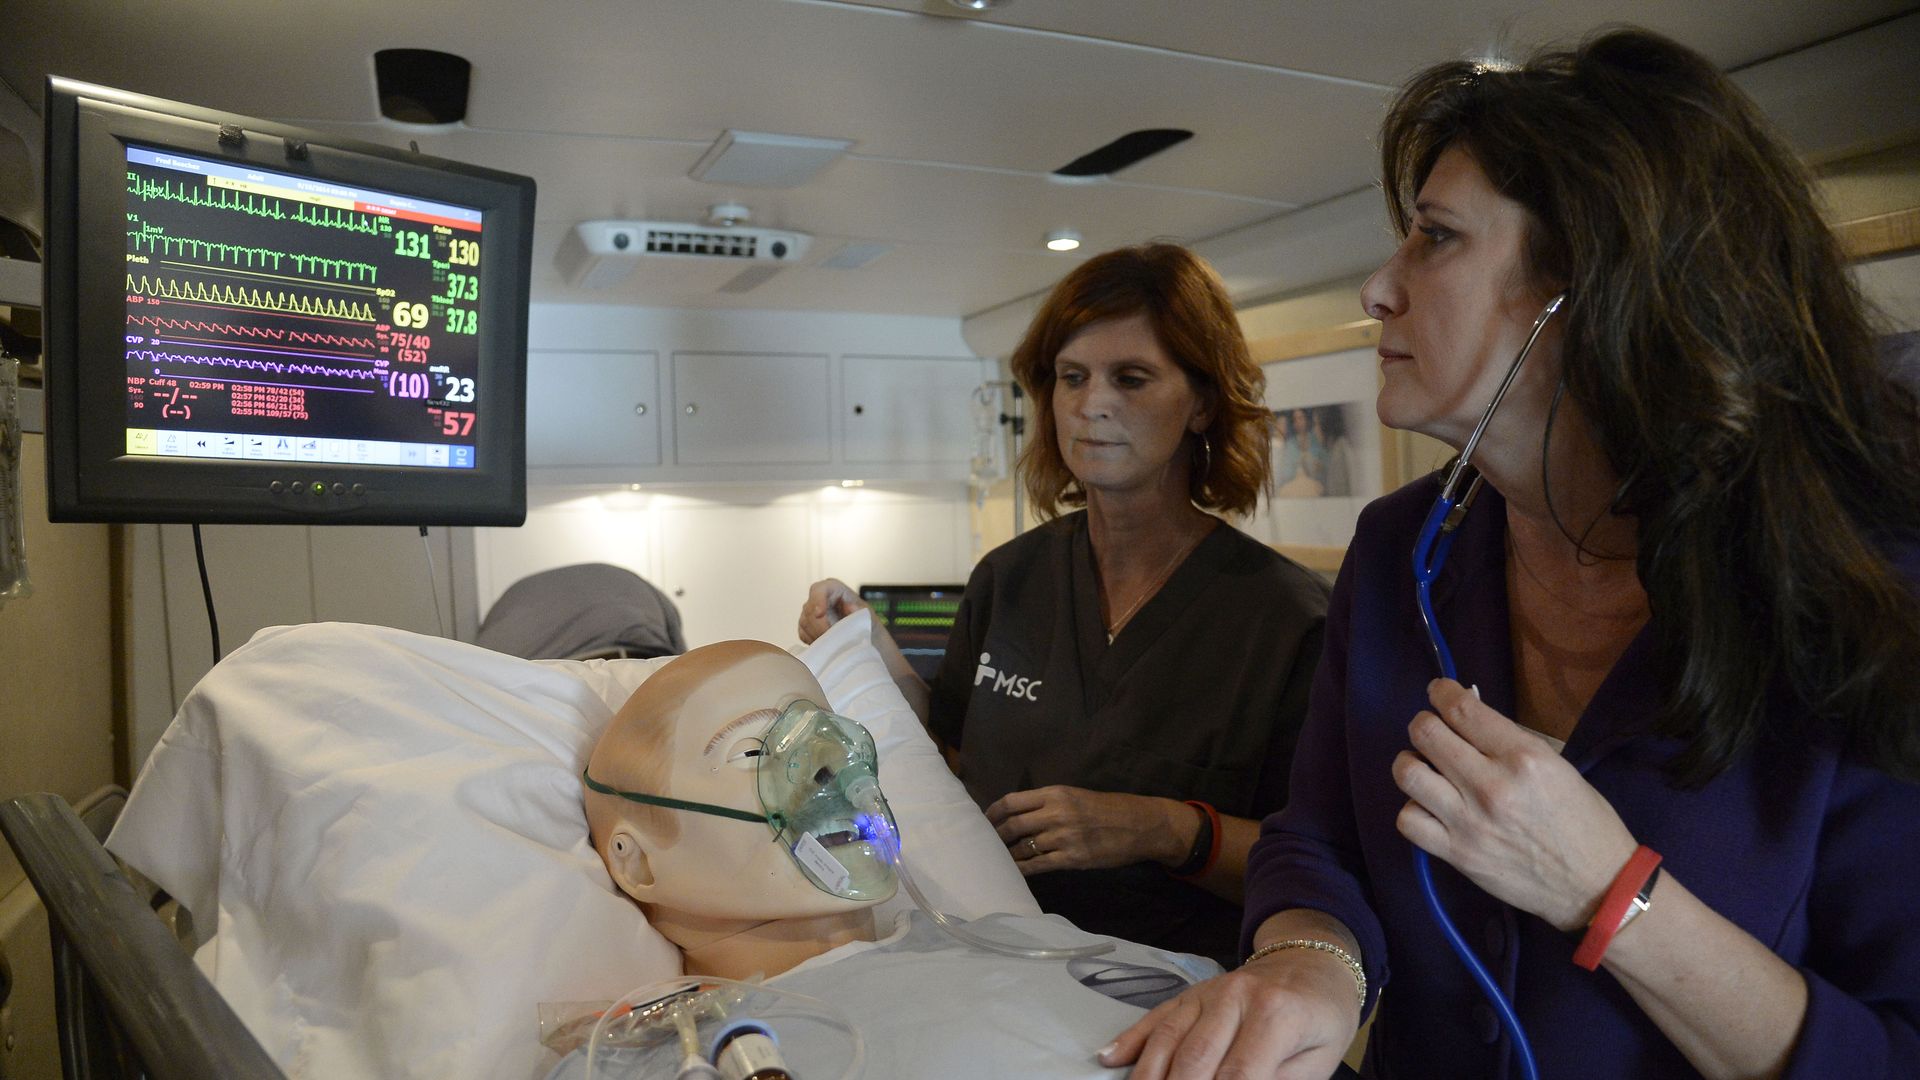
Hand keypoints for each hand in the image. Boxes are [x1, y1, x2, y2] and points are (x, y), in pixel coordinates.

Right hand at [796, 578, 865, 643]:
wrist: (864, 636)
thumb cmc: (865, 622)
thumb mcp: (867, 615)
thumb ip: (859, 610)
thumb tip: (850, 607)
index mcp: (834, 589)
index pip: (820, 589)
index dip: (817, 600)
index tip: (820, 614)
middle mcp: (819, 598)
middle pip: (810, 609)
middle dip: (820, 626)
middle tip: (832, 638)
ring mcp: (810, 612)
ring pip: (805, 622)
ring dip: (818, 635)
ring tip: (833, 643)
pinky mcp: (806, 626)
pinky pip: (803, 634)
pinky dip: (813, 641)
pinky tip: (826, 645)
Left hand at [985, 785, 1189, 874]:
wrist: (1139, 825)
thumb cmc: (1106, 809)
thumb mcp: (1075, 795)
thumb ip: (1047, 803)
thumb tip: (1017, 814)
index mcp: (1055, 793)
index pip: (1012, 801)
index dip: (993, 813)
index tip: (985, 822)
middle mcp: (1056, 813)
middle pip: (1013, 825)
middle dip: (996, 836)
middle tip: (988, 844)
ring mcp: (1064, 837)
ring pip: (1023, 847)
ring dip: (1008, 855)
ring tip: (999, 860)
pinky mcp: (1072, 858)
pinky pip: (1038, 865)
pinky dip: (1022, 869)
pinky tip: (1014, 872)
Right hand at [1101, 947, 1360, 1079]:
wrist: (1311, 966)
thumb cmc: (1320, 1021)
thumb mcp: (1318, 1061)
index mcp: (1276, 1015)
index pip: (1238, 1076)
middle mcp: (1234, 998)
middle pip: (1194, 1060)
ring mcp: (1206, 993)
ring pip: (1167, 1041)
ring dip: (1148, 1078)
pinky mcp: (1188, 995)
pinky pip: (1154, 1018)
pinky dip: (1130, 1041)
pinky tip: (1109, 1060)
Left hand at [1392, 678, 1638, 931]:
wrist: (1597, 886)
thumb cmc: (1583, 820)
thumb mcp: (1556, 765)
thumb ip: (1508, 740)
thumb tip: (1468, 714)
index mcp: (1523, 757)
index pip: (1461, 709)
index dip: (1441, 692)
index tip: (1438, 692)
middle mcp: (1491, 786)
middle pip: (1426, 734)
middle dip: (1424, 723)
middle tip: (1433, 730)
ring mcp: (1469, 822)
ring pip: (1408, 774)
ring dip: (1411, 762)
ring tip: (1426, 768)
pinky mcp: (1457, 854)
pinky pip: (1409, 821)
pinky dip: (1413, 809)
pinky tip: (1431, 807)